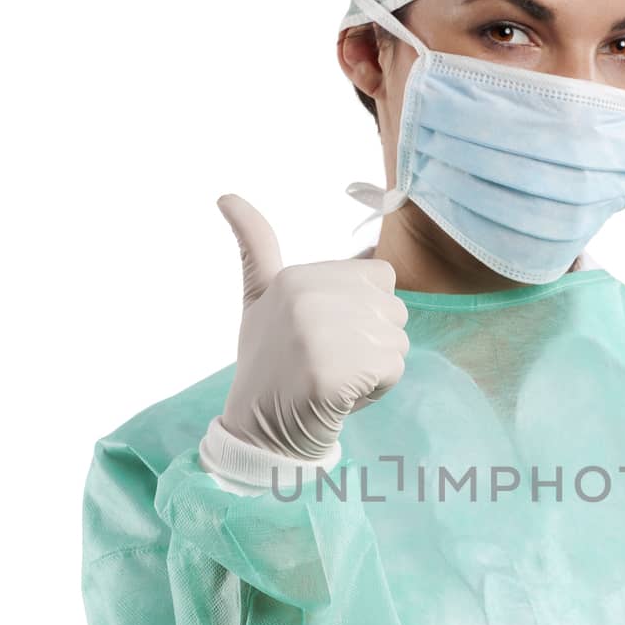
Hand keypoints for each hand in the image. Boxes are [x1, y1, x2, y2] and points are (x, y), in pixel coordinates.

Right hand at [217, 193, 409, 461]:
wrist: (259, 430)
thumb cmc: (269, 363)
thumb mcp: (258, 298)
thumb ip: (255, 247)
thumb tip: (226, 194)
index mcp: (297, 276)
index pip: (382, 279)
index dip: (365, 312)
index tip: (325, 334)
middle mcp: (308, 298)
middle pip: (394, 311)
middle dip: (373, 342)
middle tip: (328, 362)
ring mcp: (320, 336)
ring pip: (398, 342)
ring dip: (375, 368)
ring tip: (333, 379)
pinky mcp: (334, 373)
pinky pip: (393, 370)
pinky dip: (376, 391)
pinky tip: (341, 398)